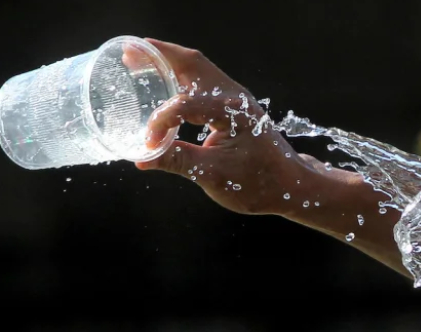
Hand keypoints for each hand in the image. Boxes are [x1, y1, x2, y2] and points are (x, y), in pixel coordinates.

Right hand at [132, 39, 308, 215]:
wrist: (290, 186)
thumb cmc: (258, 183)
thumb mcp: (214, 176)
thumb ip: (178, 161)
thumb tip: (143, 158)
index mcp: (231, 111)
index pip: (184, 105)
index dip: (160, 122)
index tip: (149, 144)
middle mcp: (235, 96)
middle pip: (192, 63)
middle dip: (159, 57)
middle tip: (130, 55)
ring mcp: (237, 98)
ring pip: (199, 68)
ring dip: (170, 62)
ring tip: (141, 61)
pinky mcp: (235, 106)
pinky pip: (205, 81)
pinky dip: (182, 76)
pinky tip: (167, 83)